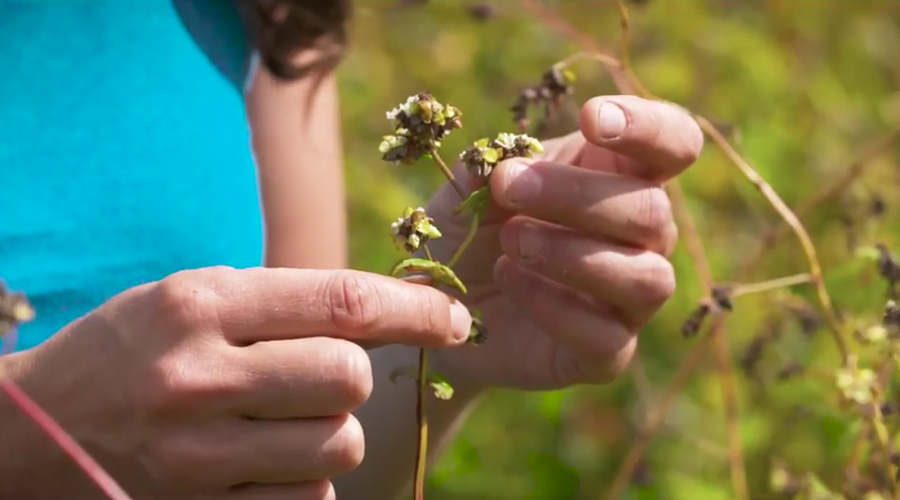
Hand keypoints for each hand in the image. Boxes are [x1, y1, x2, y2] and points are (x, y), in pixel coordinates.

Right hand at [0, 266, 470, 499]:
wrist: (40, 427)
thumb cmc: (134, 347)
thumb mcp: (195, 298)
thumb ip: (281, 304)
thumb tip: (387, 314)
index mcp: (201, 305)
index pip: (340, 302)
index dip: (415, 308)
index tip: (455, 318)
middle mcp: (200, 376)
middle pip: (348, 378)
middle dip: (354, 377)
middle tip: (324, 375)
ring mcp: (198, 452)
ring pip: (336, 445)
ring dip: (332, 431)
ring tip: (285, 420)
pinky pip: (309, 499)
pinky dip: (306, 481)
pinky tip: (265, 461)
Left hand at [426, 95, 702, 390]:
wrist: (443, 306)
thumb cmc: (473, 230)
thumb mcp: (472, 186)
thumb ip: (494, 163)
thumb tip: (505, 159)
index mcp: (622, 177)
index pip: (675, 143)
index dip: (649, 127)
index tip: (591, 119)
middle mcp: (643, 238)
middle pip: (653, 210)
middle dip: (576, 194)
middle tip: (509, 185)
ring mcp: (630, 299)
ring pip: (646, 277)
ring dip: (573, 253)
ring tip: (512, 241)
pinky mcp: (607, 352)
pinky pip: (604, 335)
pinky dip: (553, 305)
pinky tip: (509, 279)